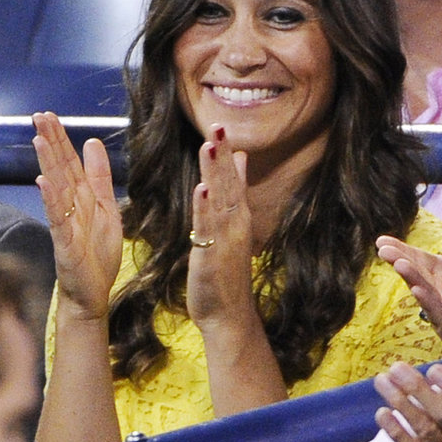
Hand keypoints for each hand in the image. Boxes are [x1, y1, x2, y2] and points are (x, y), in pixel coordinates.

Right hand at [32, 111, 122, 319]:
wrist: (92, 293)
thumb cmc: (96, 255)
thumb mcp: (107, 208)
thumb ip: (99, 177)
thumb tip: (92, 142)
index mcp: (80, 198)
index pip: (68, 162)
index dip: (60, 139)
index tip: (49, 115)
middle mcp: (69, 207)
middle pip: (59, 169)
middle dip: (50, 142)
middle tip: (39, 116)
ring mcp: (64, 224)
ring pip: (56, 188)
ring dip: (47, 164)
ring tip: (39, 139)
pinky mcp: (65, 244)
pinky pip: (57, 218)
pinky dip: (51, 200)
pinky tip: (44, 182)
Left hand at [185, 127, 257, 335]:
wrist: (228, 314)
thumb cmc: (226, 272)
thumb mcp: (231, 228)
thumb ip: (235, 194)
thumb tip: (239, 161)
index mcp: (237, 217)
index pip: (233, 180)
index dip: (227, 154)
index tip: (222, 128)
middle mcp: (235, 224)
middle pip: (229, 184)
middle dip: (222, 156)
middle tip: (218, 127)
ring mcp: (226, 239)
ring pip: (220, 200)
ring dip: (215, 174)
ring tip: (210, 148)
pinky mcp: (212, 255)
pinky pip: (209, 228)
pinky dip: (205, 209)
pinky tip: (202, 190)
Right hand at [377, 219, 441, 352]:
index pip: (420, 258)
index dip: (402, 249)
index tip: (382, 240)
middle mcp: (440, 290)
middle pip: (416, 272)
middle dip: (399, 260)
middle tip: (383, 249)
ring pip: (423, 291)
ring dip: (411, 278)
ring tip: (400, 264)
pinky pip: (436, 313)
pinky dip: (427, 301)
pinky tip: (417, 290)